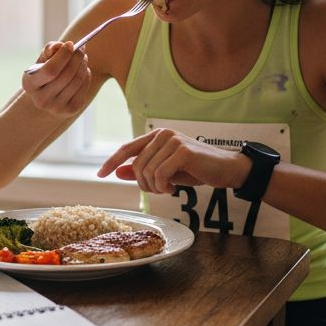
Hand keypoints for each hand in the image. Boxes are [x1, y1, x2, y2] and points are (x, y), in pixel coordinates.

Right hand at [22, 41, 90, 116]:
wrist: (48, 94)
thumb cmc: (45, 71)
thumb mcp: (42, 60)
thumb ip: (49, 49)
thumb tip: (60, 46)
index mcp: (29, 85)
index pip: (50, 70)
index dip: (62, 56)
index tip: (70, 44)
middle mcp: (41, 100)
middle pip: (66, 75)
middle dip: (76, 58)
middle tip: (82, 48)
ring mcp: (56, 108)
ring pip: (77, 81)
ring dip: (83, 65)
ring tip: (83, 56)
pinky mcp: (71, 110)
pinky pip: (83, 88)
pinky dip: (86, 75)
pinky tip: (83, 69)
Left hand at [97, 128, 249, 194]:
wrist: (226, 170)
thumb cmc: (196, 170)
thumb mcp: (165, 172)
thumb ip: (143, 170)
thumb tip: (118, 173)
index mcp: (157, 136)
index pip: (128, 148)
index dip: (112, 161)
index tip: (100, 174)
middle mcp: (163, 134)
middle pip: (136, 165)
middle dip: (144, 185)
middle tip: (160, 191)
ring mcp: (173, 140)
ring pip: (147, 171)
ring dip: (155, 188)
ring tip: (168, 189)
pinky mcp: (182, 151)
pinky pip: (159, 175)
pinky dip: (163, 187)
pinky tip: (174, 188)